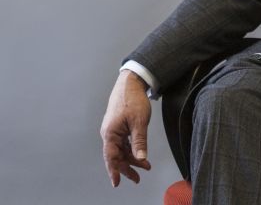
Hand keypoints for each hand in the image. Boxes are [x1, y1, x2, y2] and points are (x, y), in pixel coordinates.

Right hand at [100, 70, 151, 186]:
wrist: (130, 83)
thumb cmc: (133, 100)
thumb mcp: (140, 122)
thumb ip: (139, 141)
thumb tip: (141, 158)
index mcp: (110, 133)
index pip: (111, 157)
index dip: (114, 171)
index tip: (117, 183)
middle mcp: (109, 133)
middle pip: (116, 156)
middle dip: (127, 168)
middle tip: (138, 178)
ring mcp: (113, 129)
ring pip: (121, 149)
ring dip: (132, 158)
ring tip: (145, 167)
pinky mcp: (118, 126)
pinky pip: (123, 142)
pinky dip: (132, 149)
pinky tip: (139, 154)